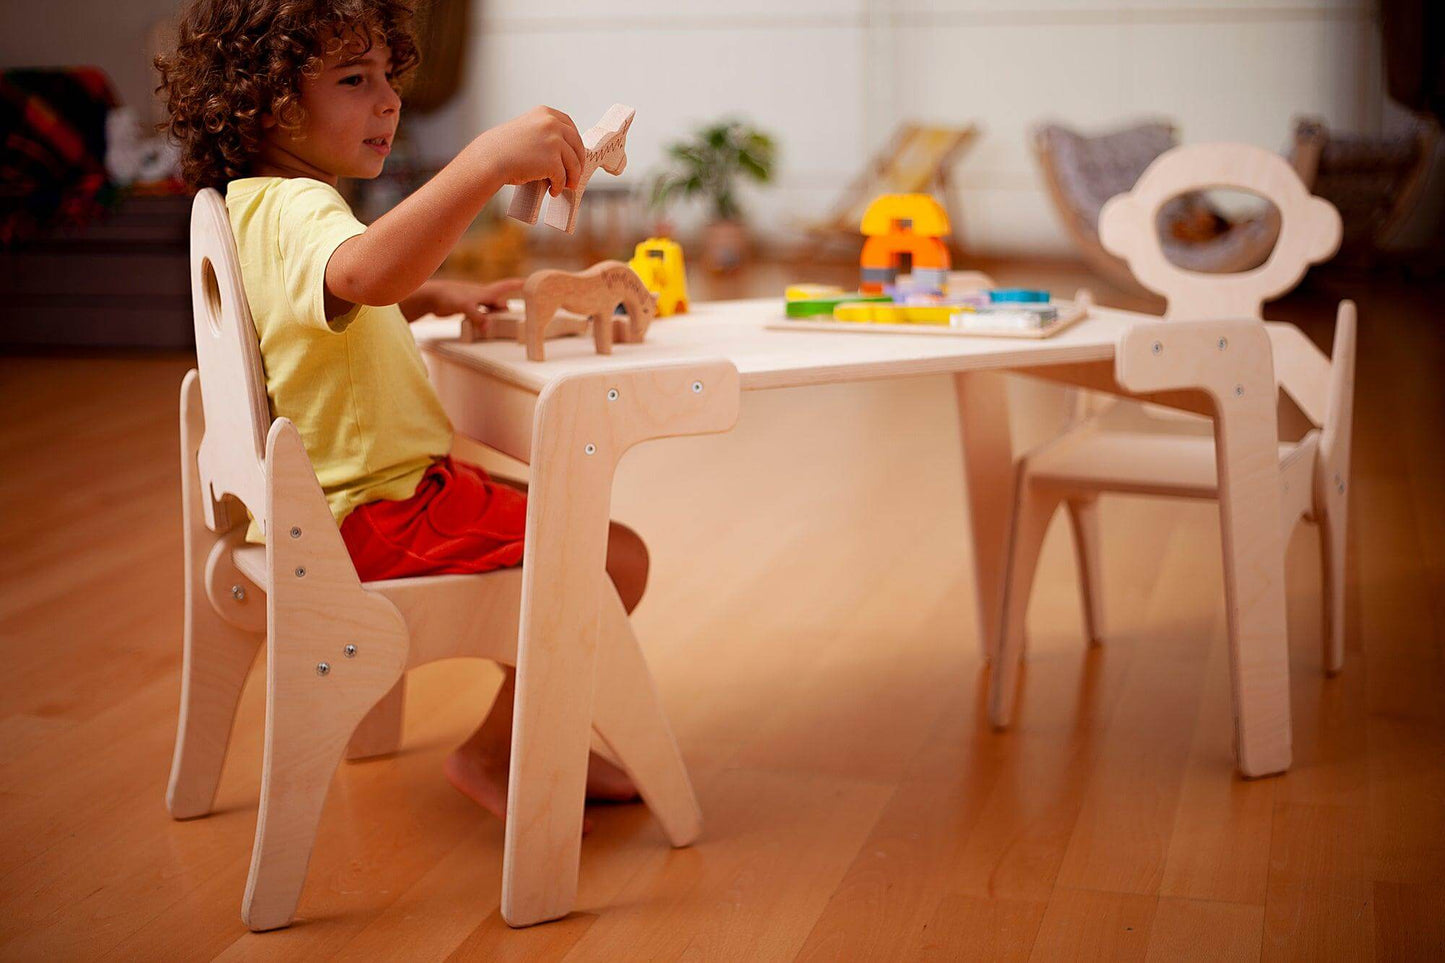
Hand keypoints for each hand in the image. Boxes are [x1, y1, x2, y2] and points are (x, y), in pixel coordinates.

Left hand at [404, 277, 523, 325]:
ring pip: (491, 309)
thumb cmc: (448, 296)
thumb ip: (478, 317)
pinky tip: (484, 326)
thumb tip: (488, 328)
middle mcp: (482, 296)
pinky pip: (480, 314)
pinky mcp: (466, 308)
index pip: (507, 286)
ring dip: (497, 315)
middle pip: (500, 301)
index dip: (520, 284)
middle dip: (509, 307)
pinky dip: (485, 319)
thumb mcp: (466, 307)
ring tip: (505, 324)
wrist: (431, 296)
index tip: (533, 282)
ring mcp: (474, 302)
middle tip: (521, 313)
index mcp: (486, 292)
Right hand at [470, 106, 585, 197]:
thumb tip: (562, 152)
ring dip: (571, 177)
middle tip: (574, 176)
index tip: (576, 154)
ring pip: (573, 163)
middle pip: (576, 145)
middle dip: (578, 162)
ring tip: (565, 186)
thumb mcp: (527, 130)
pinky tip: (553, 190)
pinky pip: (562, 177)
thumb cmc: (503, 148)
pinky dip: (559, 186)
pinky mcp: (552, 161)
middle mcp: (552, 123)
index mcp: (546, 113)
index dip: (575, 143)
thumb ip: (544, 134)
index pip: (570, 127)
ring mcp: (554, 141)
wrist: (490, 159)